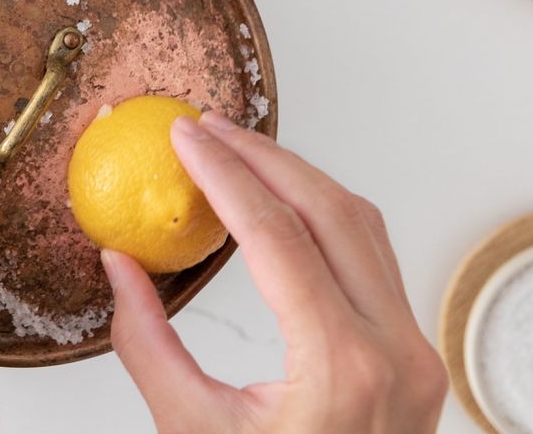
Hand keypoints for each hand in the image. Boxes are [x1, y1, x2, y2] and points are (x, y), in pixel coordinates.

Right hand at [102, 111, 447, 433]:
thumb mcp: (190, 431)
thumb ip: (146, 342)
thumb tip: (118, 262)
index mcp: (341, 370)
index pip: (277, 237)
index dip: (224, 174)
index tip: (185, 136)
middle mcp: (394, 352)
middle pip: (333, 211)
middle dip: (265, 156)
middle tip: (207, 128)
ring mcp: (414, 352)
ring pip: (363, 225)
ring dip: (298, 178)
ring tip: (237, 152)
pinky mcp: (413, 354)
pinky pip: (373, 257)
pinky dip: (323, 216)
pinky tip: (278, 204)